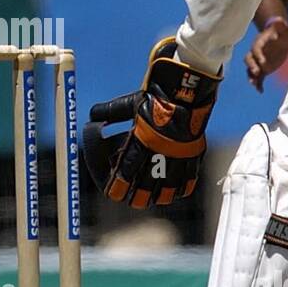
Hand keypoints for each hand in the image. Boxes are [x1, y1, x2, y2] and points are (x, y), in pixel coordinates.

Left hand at [81, 37, 220, 207]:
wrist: (187, 89)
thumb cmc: (156, 95)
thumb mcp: (129, 102)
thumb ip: (109, 112)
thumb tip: (92, 115)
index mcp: (140, 142)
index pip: (124, 176)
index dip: (117, 187)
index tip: (113, 191)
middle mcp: (159, 154)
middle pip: (144, 190)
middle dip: (137, 196)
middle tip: (133, 198)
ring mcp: (179, 158)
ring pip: (168, 191)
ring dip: (159, 195)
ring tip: (155, 197)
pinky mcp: (194, 155)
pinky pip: (189, 181)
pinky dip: (182, 188)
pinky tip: (177, 189)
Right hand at [245, 18, 287, 91]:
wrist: (278, 37)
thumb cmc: (280, 31)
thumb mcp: (282, 27)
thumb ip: (280, 24)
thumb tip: (280, 20)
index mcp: (260, 43)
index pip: (257, 49)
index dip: (258, 55)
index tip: (263, 62)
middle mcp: (256, 53)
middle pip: (249, 60)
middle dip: (252, 66)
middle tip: (257, 72)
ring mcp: (258, 61)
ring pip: (251, 70)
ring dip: (252, 77)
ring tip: (255, 84)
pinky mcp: (262, 68)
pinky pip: (258, 77)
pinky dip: (258, 84)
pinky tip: (261, 91)